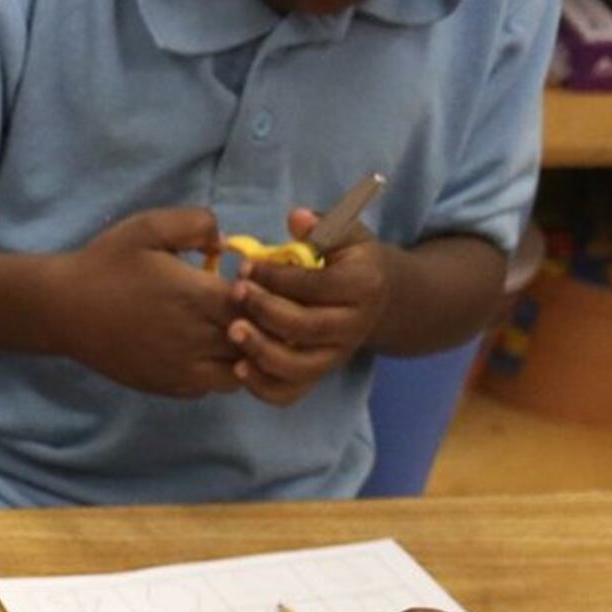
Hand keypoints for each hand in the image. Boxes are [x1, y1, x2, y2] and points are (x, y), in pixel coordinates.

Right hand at [33, 207, 241, 399]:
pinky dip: (218, 371)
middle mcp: (195, 338)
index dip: (264, 292)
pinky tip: (204, 350)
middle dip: (261, 324)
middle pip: (256, 341)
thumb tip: (226, 240)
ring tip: (229, 332)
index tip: (249, 281)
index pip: (260, 304)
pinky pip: (211, 387)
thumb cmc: (105, 264)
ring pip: (240, 371)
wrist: (63, 309)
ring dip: (244, 353)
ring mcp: (181, 368)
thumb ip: (197, 224)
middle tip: (248, 307)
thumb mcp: (149, 227)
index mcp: (196, 296)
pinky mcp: (167, 385)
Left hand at [230, 210, 393, 407]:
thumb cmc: (351, 260)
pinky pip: (290, 393)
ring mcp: (336, 357)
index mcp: (363, 286)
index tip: (246, 266)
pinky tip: (239, 367)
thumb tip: (296, 217)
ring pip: (298, 367)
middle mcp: (353, 327)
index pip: (315, 286)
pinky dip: (263, 387)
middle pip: (305, 327)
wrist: (379, 299)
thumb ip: (323, 226)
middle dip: (265, 310)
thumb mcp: (347, 235)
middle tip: (235, 293)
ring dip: (261, 352)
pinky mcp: (319, 377)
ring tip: (232, 331)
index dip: (277, 277)